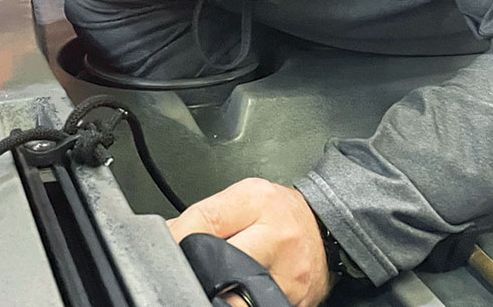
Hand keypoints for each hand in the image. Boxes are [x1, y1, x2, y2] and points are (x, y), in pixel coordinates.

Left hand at [167, 177, 332, 306]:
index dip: (178, 237)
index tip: (169, 246)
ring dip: (220, 292)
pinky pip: (259, 304)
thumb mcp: (245, 197)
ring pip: (237, 293)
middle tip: (194, 270)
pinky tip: (240, 294)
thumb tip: (168, 234)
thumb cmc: (282, 212)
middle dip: (201, 268)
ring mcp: (289, 271)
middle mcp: (278, 235)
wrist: (325, 229)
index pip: (204, 220)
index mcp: (259, 201)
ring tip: (218, 285)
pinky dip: (242, 301)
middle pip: (220, 260)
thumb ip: (206, 213)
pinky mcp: (295, 298)